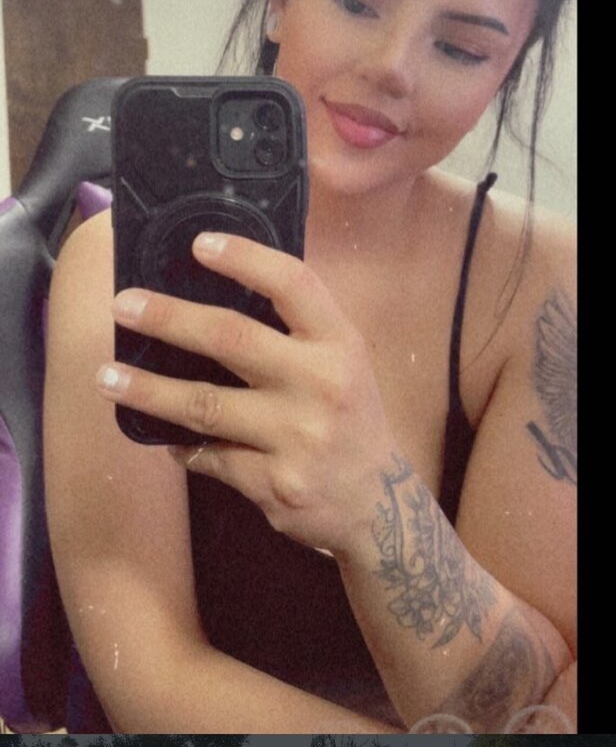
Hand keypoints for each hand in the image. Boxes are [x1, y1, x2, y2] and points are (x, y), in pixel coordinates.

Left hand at [97, 232, 397, 555]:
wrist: (378, 503)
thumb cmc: (349, 415)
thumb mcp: (343, 360)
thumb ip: (296, 328)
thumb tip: (213, 289)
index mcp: (340, 343)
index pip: (292, 284)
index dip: (245, 258)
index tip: (198, 244)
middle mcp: (322, 385)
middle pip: (231, 339)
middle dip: (168, 318)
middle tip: (122, 305)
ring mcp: (299, 438)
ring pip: (205, 405)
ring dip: (148, 390)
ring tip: (106, 377)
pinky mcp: (275, 484)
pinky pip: (210, 456)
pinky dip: (181, 444)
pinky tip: (160, 435)